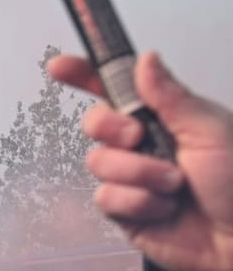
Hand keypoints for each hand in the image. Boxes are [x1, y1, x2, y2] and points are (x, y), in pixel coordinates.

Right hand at [54, 51, 232, 270]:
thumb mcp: (210, 130)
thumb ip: (171, 96)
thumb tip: (145, 58)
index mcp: (165, 117)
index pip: (117, 90)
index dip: (84, 75)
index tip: (60, 67)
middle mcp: (143, 145)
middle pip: (95, 123)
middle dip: (111, 128)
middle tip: (138, 136)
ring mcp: (131, 179)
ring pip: (99, 163)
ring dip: (138, 173)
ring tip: (174, 186)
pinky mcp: (125, 212)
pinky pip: (106, 198)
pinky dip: (138, 203)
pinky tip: (165, 210)